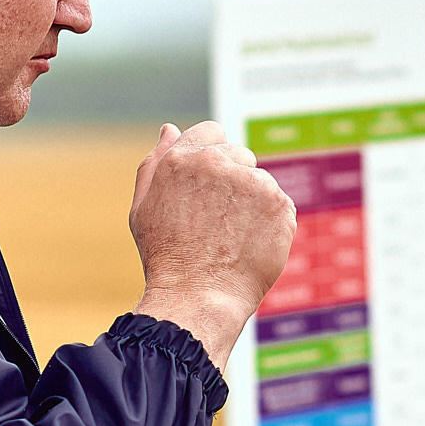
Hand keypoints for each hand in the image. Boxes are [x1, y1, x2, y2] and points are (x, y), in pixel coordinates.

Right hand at [130, 121, 296, 358]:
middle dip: (233, 179)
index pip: (212, 131)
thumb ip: (155, 163)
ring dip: (253, 201)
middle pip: (239, 154)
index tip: (211, 184)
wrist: (197, 296)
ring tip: (232, 236)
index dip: (213, 156)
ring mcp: (252, 182)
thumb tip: (170, 129)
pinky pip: (280, 204)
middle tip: (218, 219)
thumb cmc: (165, 256)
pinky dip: (271, 221)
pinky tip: (250, 243)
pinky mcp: (278, 203)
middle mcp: (217, 163)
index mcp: (181, 158)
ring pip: (260, 181)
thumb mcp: (143, 207)